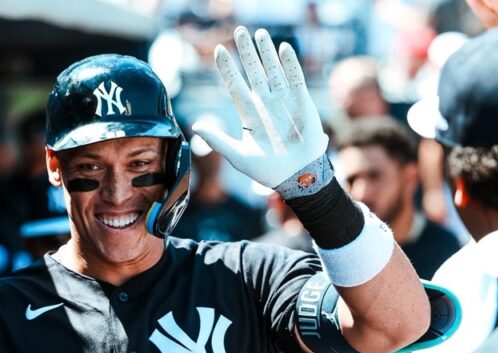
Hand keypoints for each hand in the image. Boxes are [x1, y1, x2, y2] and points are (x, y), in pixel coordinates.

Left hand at [193, 26, 327, 191]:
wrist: (295, 176)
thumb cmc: (266, 170)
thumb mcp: (237, 156)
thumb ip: (217, 140)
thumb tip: (195, 127)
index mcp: (249, 114)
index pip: (235, 85)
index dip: (227, 69)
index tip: (218, 51)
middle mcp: (266, 103)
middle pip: (254, 72)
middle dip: (246, 52)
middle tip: (239, 31)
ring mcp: (284, 101)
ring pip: (273, 71)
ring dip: (266, 53)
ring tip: (259, 34)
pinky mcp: (302, 102)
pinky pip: (295, 78)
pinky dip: (289, 63)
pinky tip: (282, 48)